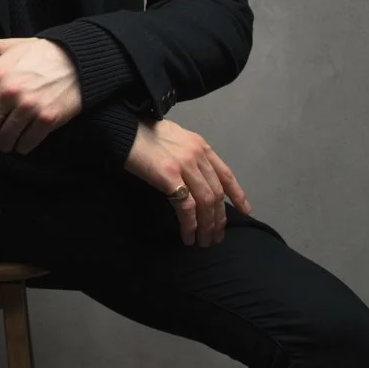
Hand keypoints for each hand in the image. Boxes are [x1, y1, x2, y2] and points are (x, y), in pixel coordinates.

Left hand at [0, 27, 83, 153]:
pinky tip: (20, 142)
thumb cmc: (40, 53)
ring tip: (3, 140)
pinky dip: (20, 147)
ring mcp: (29, 106)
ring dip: (1, 144)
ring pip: (3, 140)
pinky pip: (25, 144)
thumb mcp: (9, 46)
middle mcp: (9, 91)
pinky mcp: (47, 119)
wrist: (78, 59)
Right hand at [124, 118, 250, 246]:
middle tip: (216, 237)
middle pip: (216, 193)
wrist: (123, 126)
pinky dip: (190, 225)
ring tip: (204, 241)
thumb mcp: (174, 138)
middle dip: (219, 219)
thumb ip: (187, 154)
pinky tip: (187, 235)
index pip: (225, 173)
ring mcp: (185, 165)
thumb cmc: (142, 132)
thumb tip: (193, 177)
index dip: (237, 193)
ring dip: (207, 226)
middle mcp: (198, 155)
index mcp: (200, 145)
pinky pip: (187, 207)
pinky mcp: (170, 176)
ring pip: (206, 202)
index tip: (245, 210)